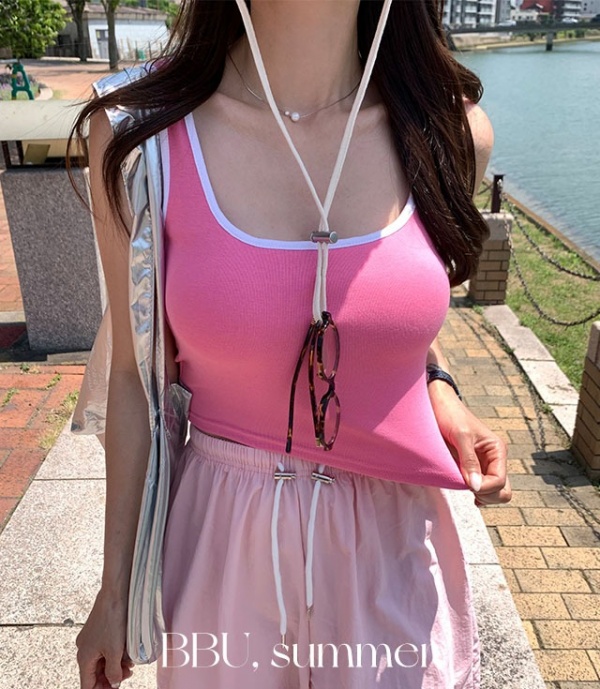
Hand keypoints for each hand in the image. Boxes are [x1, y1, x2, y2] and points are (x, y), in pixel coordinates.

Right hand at [76, 588, 134, 688]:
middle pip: (95, 673)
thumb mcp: (115, 651)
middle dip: (111, 676)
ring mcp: (90, 639)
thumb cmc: (113, 618)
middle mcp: (84, 649)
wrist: (115, 593)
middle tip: (127, 674)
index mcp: (84, 657)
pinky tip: (126, 651)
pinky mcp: (98, 630)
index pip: (87, 685)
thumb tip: (114, 683)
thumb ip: (114, 671)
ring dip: (115, 664)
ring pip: (101, 660)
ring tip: (129, 663)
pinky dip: (114, 653)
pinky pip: (104, 648)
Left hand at [428, 381, 511, 506]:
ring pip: (493, 492)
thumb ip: (469, 461)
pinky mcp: (472, 467)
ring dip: (480, 494)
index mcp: (497, 450)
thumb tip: (476, 487)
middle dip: (486, 494)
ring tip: (462, 484)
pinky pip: (480, 487)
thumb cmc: (450, 415)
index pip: (500, 482)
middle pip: (502, 491)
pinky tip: (463, 486)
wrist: (438, 404)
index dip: (485, 488)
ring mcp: (484, 464)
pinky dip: (474, 492)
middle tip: (466, 485)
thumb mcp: (461, 436)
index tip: (467, 484)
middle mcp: (494, 459)